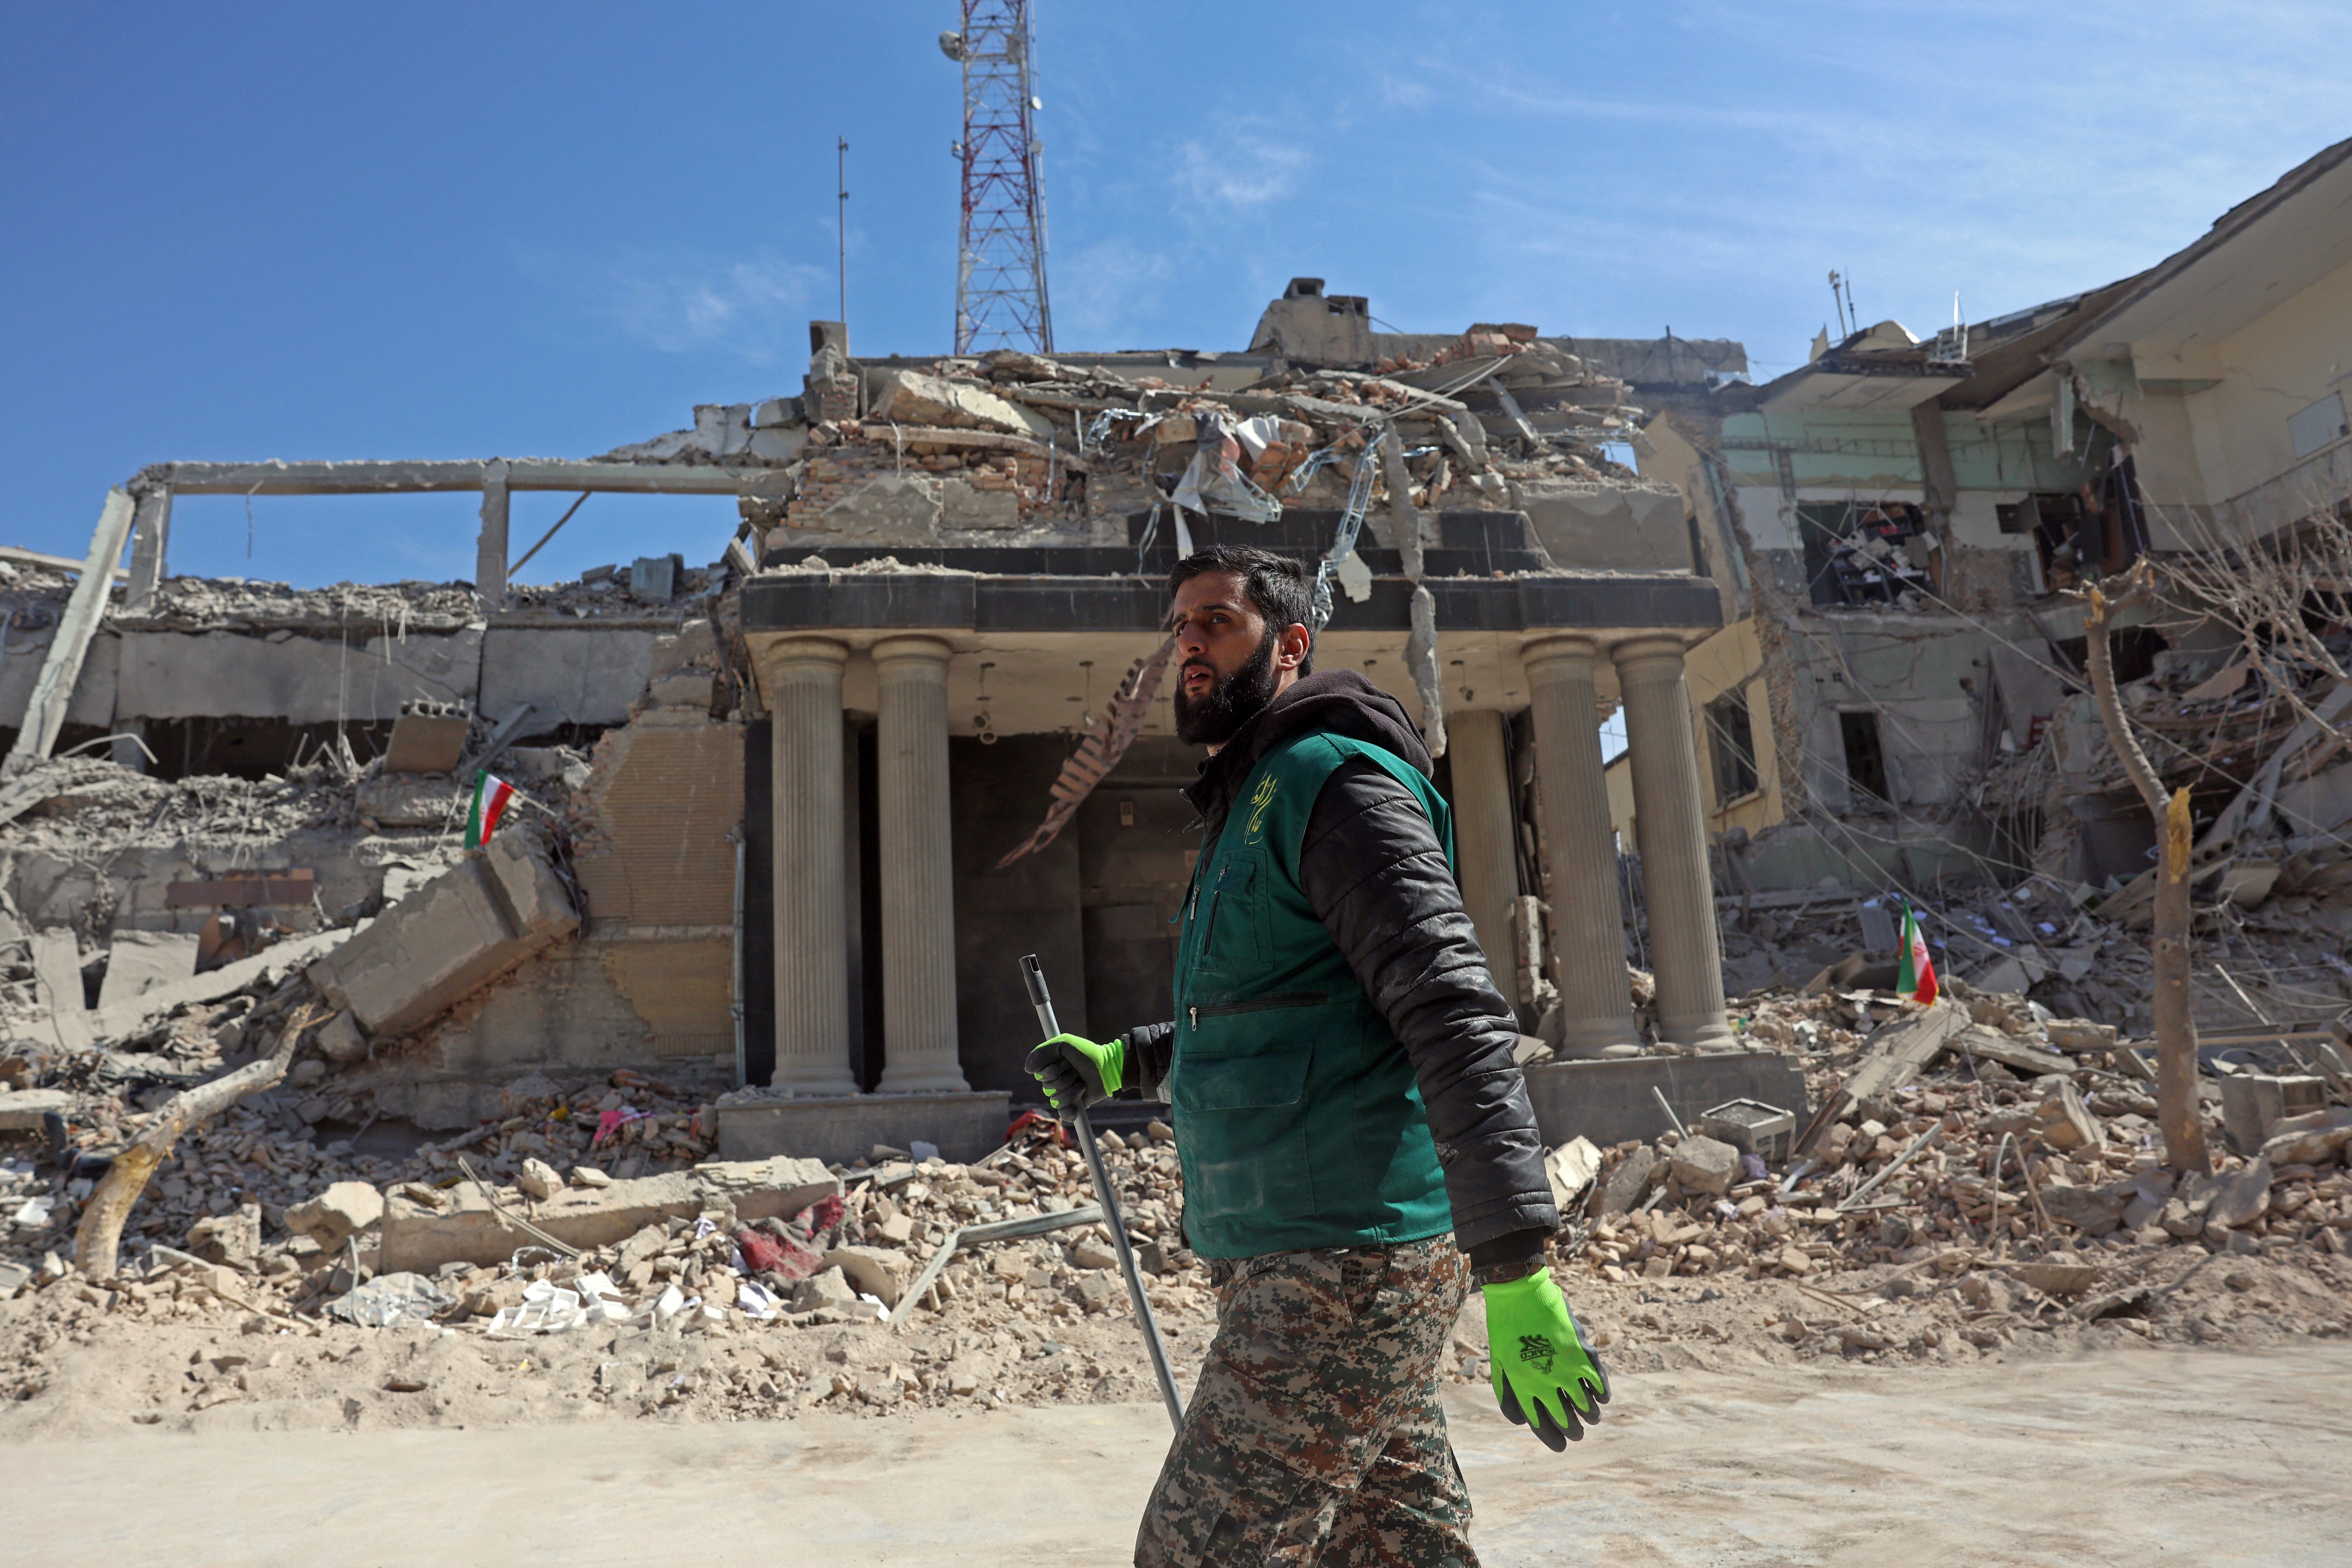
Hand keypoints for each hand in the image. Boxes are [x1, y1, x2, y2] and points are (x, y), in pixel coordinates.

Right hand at [1024, 1033, 1123, 1113]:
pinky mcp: (1074, 1106)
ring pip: (1056, 1100)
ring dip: (1072, 1090)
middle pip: (1047, 1088)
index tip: (1066, 1061)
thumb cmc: (1087, 1053)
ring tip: (1082, 1083)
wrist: (1107, 1067)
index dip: (1052, 1070)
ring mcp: (1064, 1094)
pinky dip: (1070, 1111)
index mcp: (1050, 1067)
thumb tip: (1028, 1070)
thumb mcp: (1064, 1044)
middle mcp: (1055, 1081)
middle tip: (1077, 1071)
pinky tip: (1077, 1104)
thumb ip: (1042, 1052)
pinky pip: (1063, 1114)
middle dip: (1065, 1079)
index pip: (1040, 1074)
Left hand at [1481, 1268, 1607, 1449]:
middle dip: (1573, 1430)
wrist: (1519, 1294)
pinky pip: (1597, 1379)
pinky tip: (1603, 1398)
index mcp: (1523, 1385)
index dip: (1551, 1437)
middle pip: (1565, 1417)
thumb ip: (1508, 1395)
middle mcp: (1547, 1381)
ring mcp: (1566, 1366)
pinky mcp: (1581, 1350)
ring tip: (1592, 1418)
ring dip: (1590, 1414)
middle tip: (1578, 1434)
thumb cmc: (1505, 1330)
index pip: (1540, 1422)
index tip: (1562, 1447)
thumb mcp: (1499, 1365)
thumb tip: (1519, 1422)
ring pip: (1585, 1403)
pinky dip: (1602, 1391)